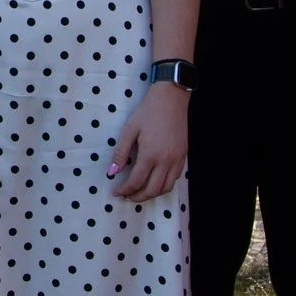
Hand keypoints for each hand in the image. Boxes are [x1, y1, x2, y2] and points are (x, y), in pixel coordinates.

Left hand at [110, 83, 188, 200]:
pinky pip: (175, 178)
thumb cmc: (148, 111)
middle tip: (127, 196)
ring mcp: (177, 159)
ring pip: (166, 188)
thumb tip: (112, 172)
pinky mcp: (183, 156)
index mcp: (150, 154)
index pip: (136, 181)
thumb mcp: (129, 130)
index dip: (125, 190)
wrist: (172, 98)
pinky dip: (164, 185)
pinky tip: (155, 180)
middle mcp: (166, 160)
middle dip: (138, 197)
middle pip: (152, 190)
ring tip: (140, 192)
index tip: (116, 192)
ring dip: (152, 194)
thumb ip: (121, 153)